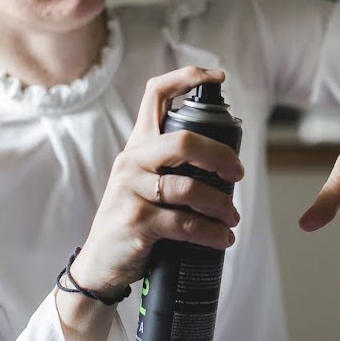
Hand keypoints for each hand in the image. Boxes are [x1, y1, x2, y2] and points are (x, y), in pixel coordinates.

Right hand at [69, 66, 244, 295]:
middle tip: (238, 175)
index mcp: (139, 145)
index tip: (219, 77)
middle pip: (184, 142)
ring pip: (189, 188)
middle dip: (221, 157)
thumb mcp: (147, 183)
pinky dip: (211, 232)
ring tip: (232, 219)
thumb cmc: (135, 219)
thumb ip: (175, 166)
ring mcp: (131, 190)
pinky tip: (223, 239)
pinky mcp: (136, 221)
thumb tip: (227, 161)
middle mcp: (132, 161)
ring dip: (221, 205)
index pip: (156, 94)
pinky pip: (185, 223)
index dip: (187, 78)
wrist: (101, 263)